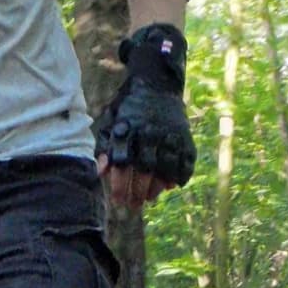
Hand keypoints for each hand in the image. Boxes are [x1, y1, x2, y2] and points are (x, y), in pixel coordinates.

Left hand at [97, 24, 193, 207]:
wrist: (157, 82)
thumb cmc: (128, 106)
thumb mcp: (111, 120)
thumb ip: (105, 146)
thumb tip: (100, 173)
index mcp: (129, 128)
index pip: (124, 163)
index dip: (120, 184)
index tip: (117, 200)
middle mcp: (150, 132)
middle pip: (145, 169)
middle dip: (138, 191)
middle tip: (132, 206)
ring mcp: (170, 133)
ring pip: (166, 168)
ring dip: (158, 187)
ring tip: (150, 198)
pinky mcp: (184, 134)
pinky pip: (186, 160)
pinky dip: (181, 175)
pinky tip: (172, 185)